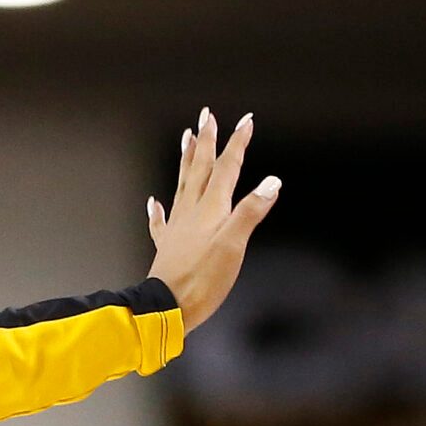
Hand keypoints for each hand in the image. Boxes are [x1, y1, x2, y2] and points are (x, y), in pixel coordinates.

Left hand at [145, 107, 279, 331]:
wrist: (164, 310)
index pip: (226, 169)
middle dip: (205, 142)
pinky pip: (161, 222)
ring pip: (181, 186)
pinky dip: (159, 209)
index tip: (245, 120)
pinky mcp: (167, 248)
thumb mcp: (233, 246)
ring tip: (186, 139)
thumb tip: (271, 182)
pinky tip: (154, 201)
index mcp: (210, 210)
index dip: (236, 144)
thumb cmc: (202, 281)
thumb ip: (250, 212)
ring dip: (186, 162)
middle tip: (206, 115)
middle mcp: (190, 213)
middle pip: (199, 170)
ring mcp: (176, 230)